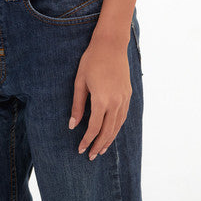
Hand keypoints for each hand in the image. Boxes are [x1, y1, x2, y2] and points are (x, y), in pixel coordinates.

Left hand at [69, 33, 131, 159]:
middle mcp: (115, 102)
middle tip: (90, 156)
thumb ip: (77, 105)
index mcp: (101, 100)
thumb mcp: (80, 81)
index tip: (80, 149)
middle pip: (107, 131)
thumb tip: (72, 125)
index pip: (94, 128)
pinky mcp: (128, 94)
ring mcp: (124, 99)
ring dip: (109, 139)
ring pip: (117, 126)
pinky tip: (111, 132)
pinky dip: (117, 128)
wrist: (111, 44)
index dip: (86, 140)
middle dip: (98, 145)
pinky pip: (123, 117)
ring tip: (101, 149)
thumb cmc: (92, 60)